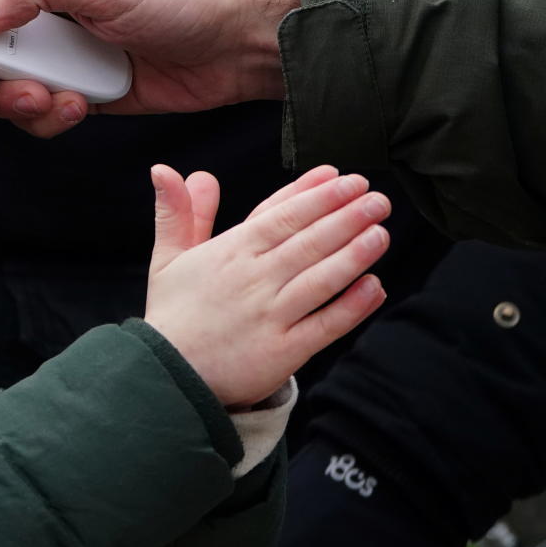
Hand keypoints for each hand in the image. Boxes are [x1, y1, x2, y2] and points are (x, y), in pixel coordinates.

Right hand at [144, 165, 389, 406]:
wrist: (166, 377)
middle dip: (344, 215)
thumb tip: (165, 169)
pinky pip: (324, 324)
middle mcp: (253, 279)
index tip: (340, 176)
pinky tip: (374, 286)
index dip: (312, 193)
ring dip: (354, 253)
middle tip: (375, 196)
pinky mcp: (283, 351)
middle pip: (306, 240)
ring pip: (320, 277)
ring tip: (380, 231)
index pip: (278, 214)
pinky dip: (351, 306)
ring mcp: (270, 315)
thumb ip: (177, 212)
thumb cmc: (172, 315)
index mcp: (229, 253)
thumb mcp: (166, 258)